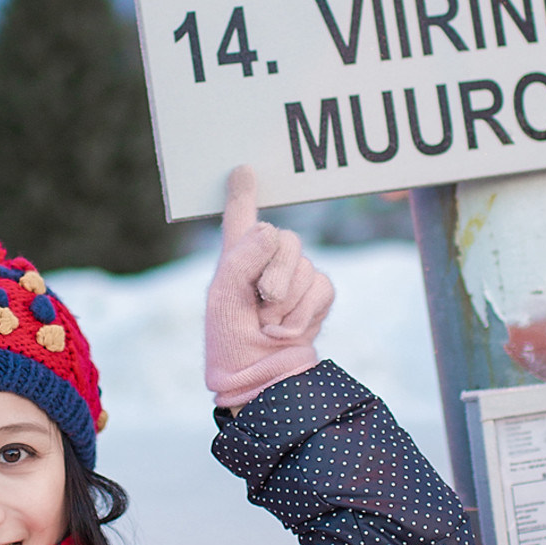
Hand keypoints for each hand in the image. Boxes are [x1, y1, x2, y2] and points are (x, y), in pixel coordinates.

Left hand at [204, 165, 334, 409]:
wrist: (262, 376)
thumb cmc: (232, 338)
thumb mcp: (224, 296)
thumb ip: (242, 257)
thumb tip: (273, 231)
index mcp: (237, 256)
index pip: (241, 217)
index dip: (242, 193)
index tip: (242, 168)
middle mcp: (267, 259)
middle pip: (283, 238)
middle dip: (273, 274)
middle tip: (262, 304)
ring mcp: (296, 274)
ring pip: (303, 265)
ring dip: (285, 302)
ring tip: (269, 323)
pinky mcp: (319, 293)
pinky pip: (320, 287)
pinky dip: (303, 313)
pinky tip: (288, 329)